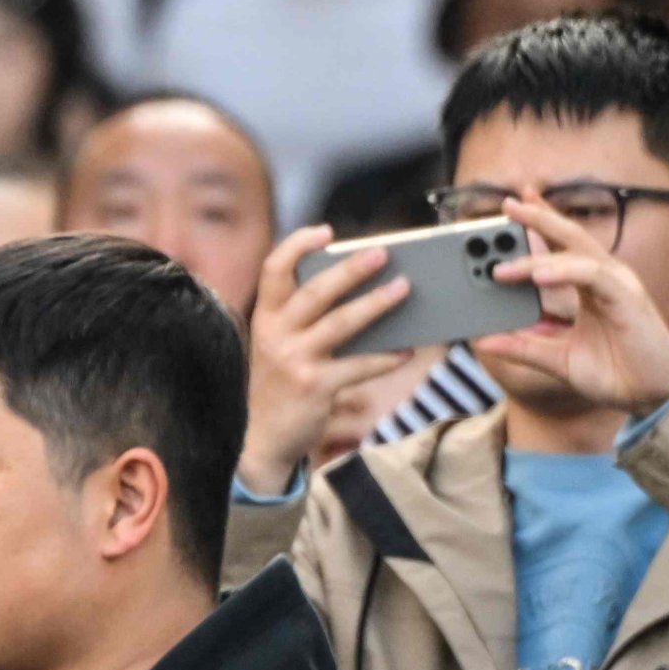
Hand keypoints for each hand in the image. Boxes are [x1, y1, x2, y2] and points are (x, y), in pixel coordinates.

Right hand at [241, 227, 416, 494]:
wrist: (260, 438)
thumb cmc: (280, 382)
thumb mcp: (279, 345)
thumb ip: (305, 319)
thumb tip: (360, 292)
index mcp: (265, 317)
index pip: (273, 269)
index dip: (298, 245)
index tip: (326, 231)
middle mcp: (275, 334)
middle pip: (315, 291)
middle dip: (351, 270)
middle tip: (382, 253)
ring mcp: (294, 360)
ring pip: (342, 323)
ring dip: (377, 304)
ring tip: (404, 289)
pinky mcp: (315, 386)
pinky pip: (358, 365)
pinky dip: (386, 357)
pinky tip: (407, 350)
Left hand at [471, 191, 668, 414]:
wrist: (654, 397)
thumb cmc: (615, 373)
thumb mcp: (558, 359)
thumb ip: (523, 347)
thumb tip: (482, 340)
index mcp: (590, 285)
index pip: (562, 245)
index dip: (541, 221)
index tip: (512, 204)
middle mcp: (605, 278)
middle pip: (570, 237)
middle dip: (539, 217)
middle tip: (507, 203)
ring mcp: (618, 285)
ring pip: (576, 254)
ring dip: (536, 257)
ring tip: (500, 267)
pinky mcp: (628, 299)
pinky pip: (593, 276)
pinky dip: (565, 271)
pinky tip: (538, 276)